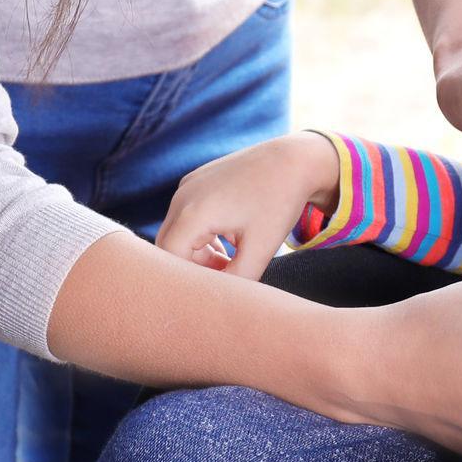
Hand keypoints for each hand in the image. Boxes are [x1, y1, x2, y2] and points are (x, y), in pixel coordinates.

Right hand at [158, 131, 339, 279]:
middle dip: (192, 268)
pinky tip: (228, 241)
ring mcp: (188, 185)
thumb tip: (220, 301)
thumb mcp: (260, 250)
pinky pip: (187, 216)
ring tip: (230, 261)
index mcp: (192, 213)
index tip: (217, 291)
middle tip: (224, 278)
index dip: (190, 281)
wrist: (293, 160)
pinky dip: (201, 234)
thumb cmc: (278, 203)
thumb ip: (237, 282)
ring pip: (178, 232)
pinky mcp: (196, 180)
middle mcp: (182, 196)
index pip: (171, 260)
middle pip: (169, 247)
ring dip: (198, 252)